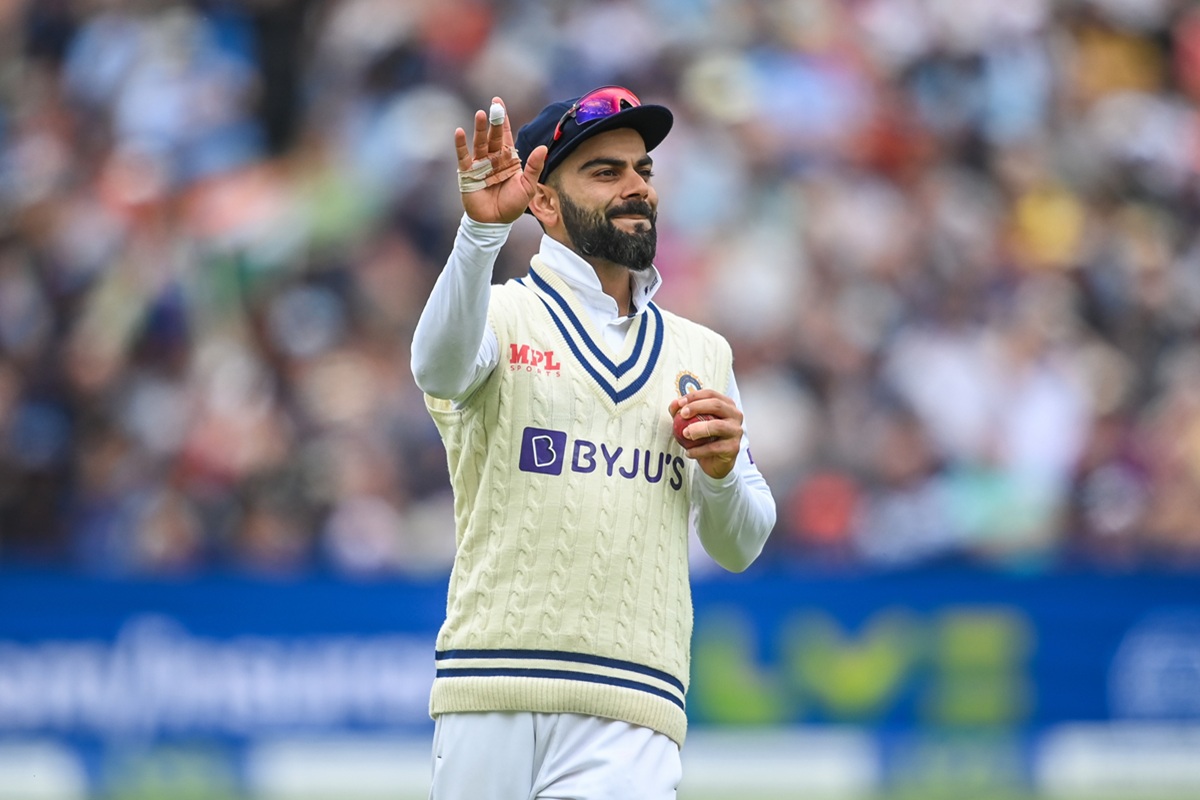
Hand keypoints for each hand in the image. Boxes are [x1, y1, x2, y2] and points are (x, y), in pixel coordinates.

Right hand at [455, 96, 547, 223]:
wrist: (495, 222)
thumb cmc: (512, 205)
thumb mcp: (528, 186)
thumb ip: (534, 167)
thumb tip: (543, 148)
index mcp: (508, 159)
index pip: (505, 135)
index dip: (503, 120)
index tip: (499, 103)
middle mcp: (493, 159)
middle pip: (493, 137)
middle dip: (493, 122)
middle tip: (493, 107)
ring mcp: (479, 165)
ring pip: (479, 143)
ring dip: (479, 129)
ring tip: (480, 115)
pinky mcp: (467, 174)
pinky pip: (463, 157)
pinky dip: (460, 145)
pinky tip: (460, 132)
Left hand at [668, 389, 742, 479]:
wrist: (715, 462)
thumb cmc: (704, 438)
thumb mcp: (691, 423)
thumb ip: (683, 412)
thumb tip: (674, 404)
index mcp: (726, 405)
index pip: (711, 394)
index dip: (694, 396)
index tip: (680, 403)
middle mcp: (735, 415)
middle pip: (716, 405)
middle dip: (697, 407)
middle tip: (682, 414)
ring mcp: (736, 431)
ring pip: (717, 426)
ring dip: (698, 429)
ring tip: (685, 434)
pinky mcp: (734, 447)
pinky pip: (714, 447)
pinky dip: (698, 450)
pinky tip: (688, 452)